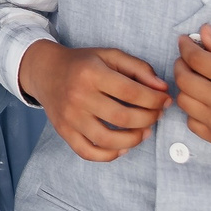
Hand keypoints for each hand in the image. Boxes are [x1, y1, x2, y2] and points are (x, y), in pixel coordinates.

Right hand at [18, 41, 170, 161]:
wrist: (45, 70)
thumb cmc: (83, 63)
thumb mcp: (110, 56)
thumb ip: (139, 68)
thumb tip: (162, 89)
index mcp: (91, 73)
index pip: (132, 92)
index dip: (155, 99)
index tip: (165, 100)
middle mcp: (78, 96)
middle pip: (123, 117)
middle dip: (149, 119)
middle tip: (156, 115)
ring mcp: (70, 116)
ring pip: (108, 139)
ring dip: (134, 139)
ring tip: (144, 131)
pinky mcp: (64, 131)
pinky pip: (88, 152)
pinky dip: (109, 155)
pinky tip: (122, 146)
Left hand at [174, 25, 210, 162]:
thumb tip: (203, 32)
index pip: (195, 58)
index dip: (185, 46)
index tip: (183, 42)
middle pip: (183, 79)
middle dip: (181, 65)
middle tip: (187, 61)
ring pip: (183, 100)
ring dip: (186, 88)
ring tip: (197, 82)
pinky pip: (190, 121)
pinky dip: (193, 110)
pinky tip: (204, 103)